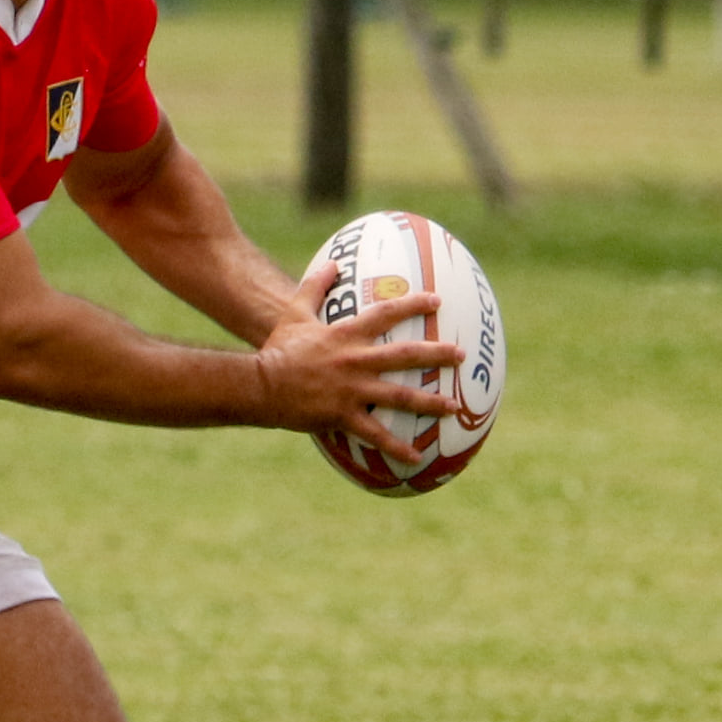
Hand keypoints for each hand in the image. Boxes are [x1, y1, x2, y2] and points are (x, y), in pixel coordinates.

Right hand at [253, 260, 463, 462]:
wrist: (260, 385)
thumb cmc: (277, 349)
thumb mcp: (295, 313)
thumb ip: (315, 286)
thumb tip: (332, 263)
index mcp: (346, 334)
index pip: (387, 313)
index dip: (414, 305)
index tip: (438, 301)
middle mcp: (356, 361)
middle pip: (406, 355)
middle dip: (437, 354)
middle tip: (461, 356)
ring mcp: (352, 390)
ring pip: (400, 396)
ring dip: (429, 402)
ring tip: (453, 407)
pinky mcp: (343, 416)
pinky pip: (376, 434)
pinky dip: (397, 447)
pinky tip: (416, 458)